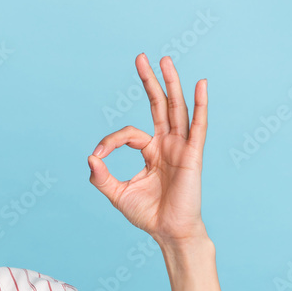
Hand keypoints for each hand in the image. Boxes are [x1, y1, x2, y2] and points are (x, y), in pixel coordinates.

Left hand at [87, 54, 208, 247]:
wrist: (168, 232)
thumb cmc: (148, 214)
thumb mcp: (117, 194)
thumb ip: (102, 177)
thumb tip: (91, 157)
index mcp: (150, 152)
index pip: (129, 133)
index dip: (110, 141)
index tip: (98, 156)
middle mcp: (167, 145)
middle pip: (159, 105)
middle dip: (150, 82)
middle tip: (141, 57)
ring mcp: (181, 147)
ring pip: (176, 109)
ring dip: (171, 84)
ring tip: (165, 60)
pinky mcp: (192, 155)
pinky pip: (198, 126)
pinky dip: (200, 105)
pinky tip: (200, 84)